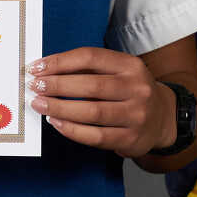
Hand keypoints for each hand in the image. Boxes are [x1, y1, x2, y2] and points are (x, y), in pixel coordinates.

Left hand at [28, 46, 174, 158]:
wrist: (162, 118)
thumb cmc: (128, 91)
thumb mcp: (117, 72)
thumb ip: (87, 69)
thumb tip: (46, 70)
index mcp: (130, 65)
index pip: (90, 57)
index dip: (60, 62)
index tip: (37, 67)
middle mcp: (137, 89)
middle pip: (90, 85)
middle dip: (57, 86)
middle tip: (34, 87)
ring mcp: (136, 115)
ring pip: (92, 113)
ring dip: (60, 108)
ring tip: (39, 104)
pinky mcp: (131, 139)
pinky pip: (96, 136)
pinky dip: (72, 130)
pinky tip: (56, 123)